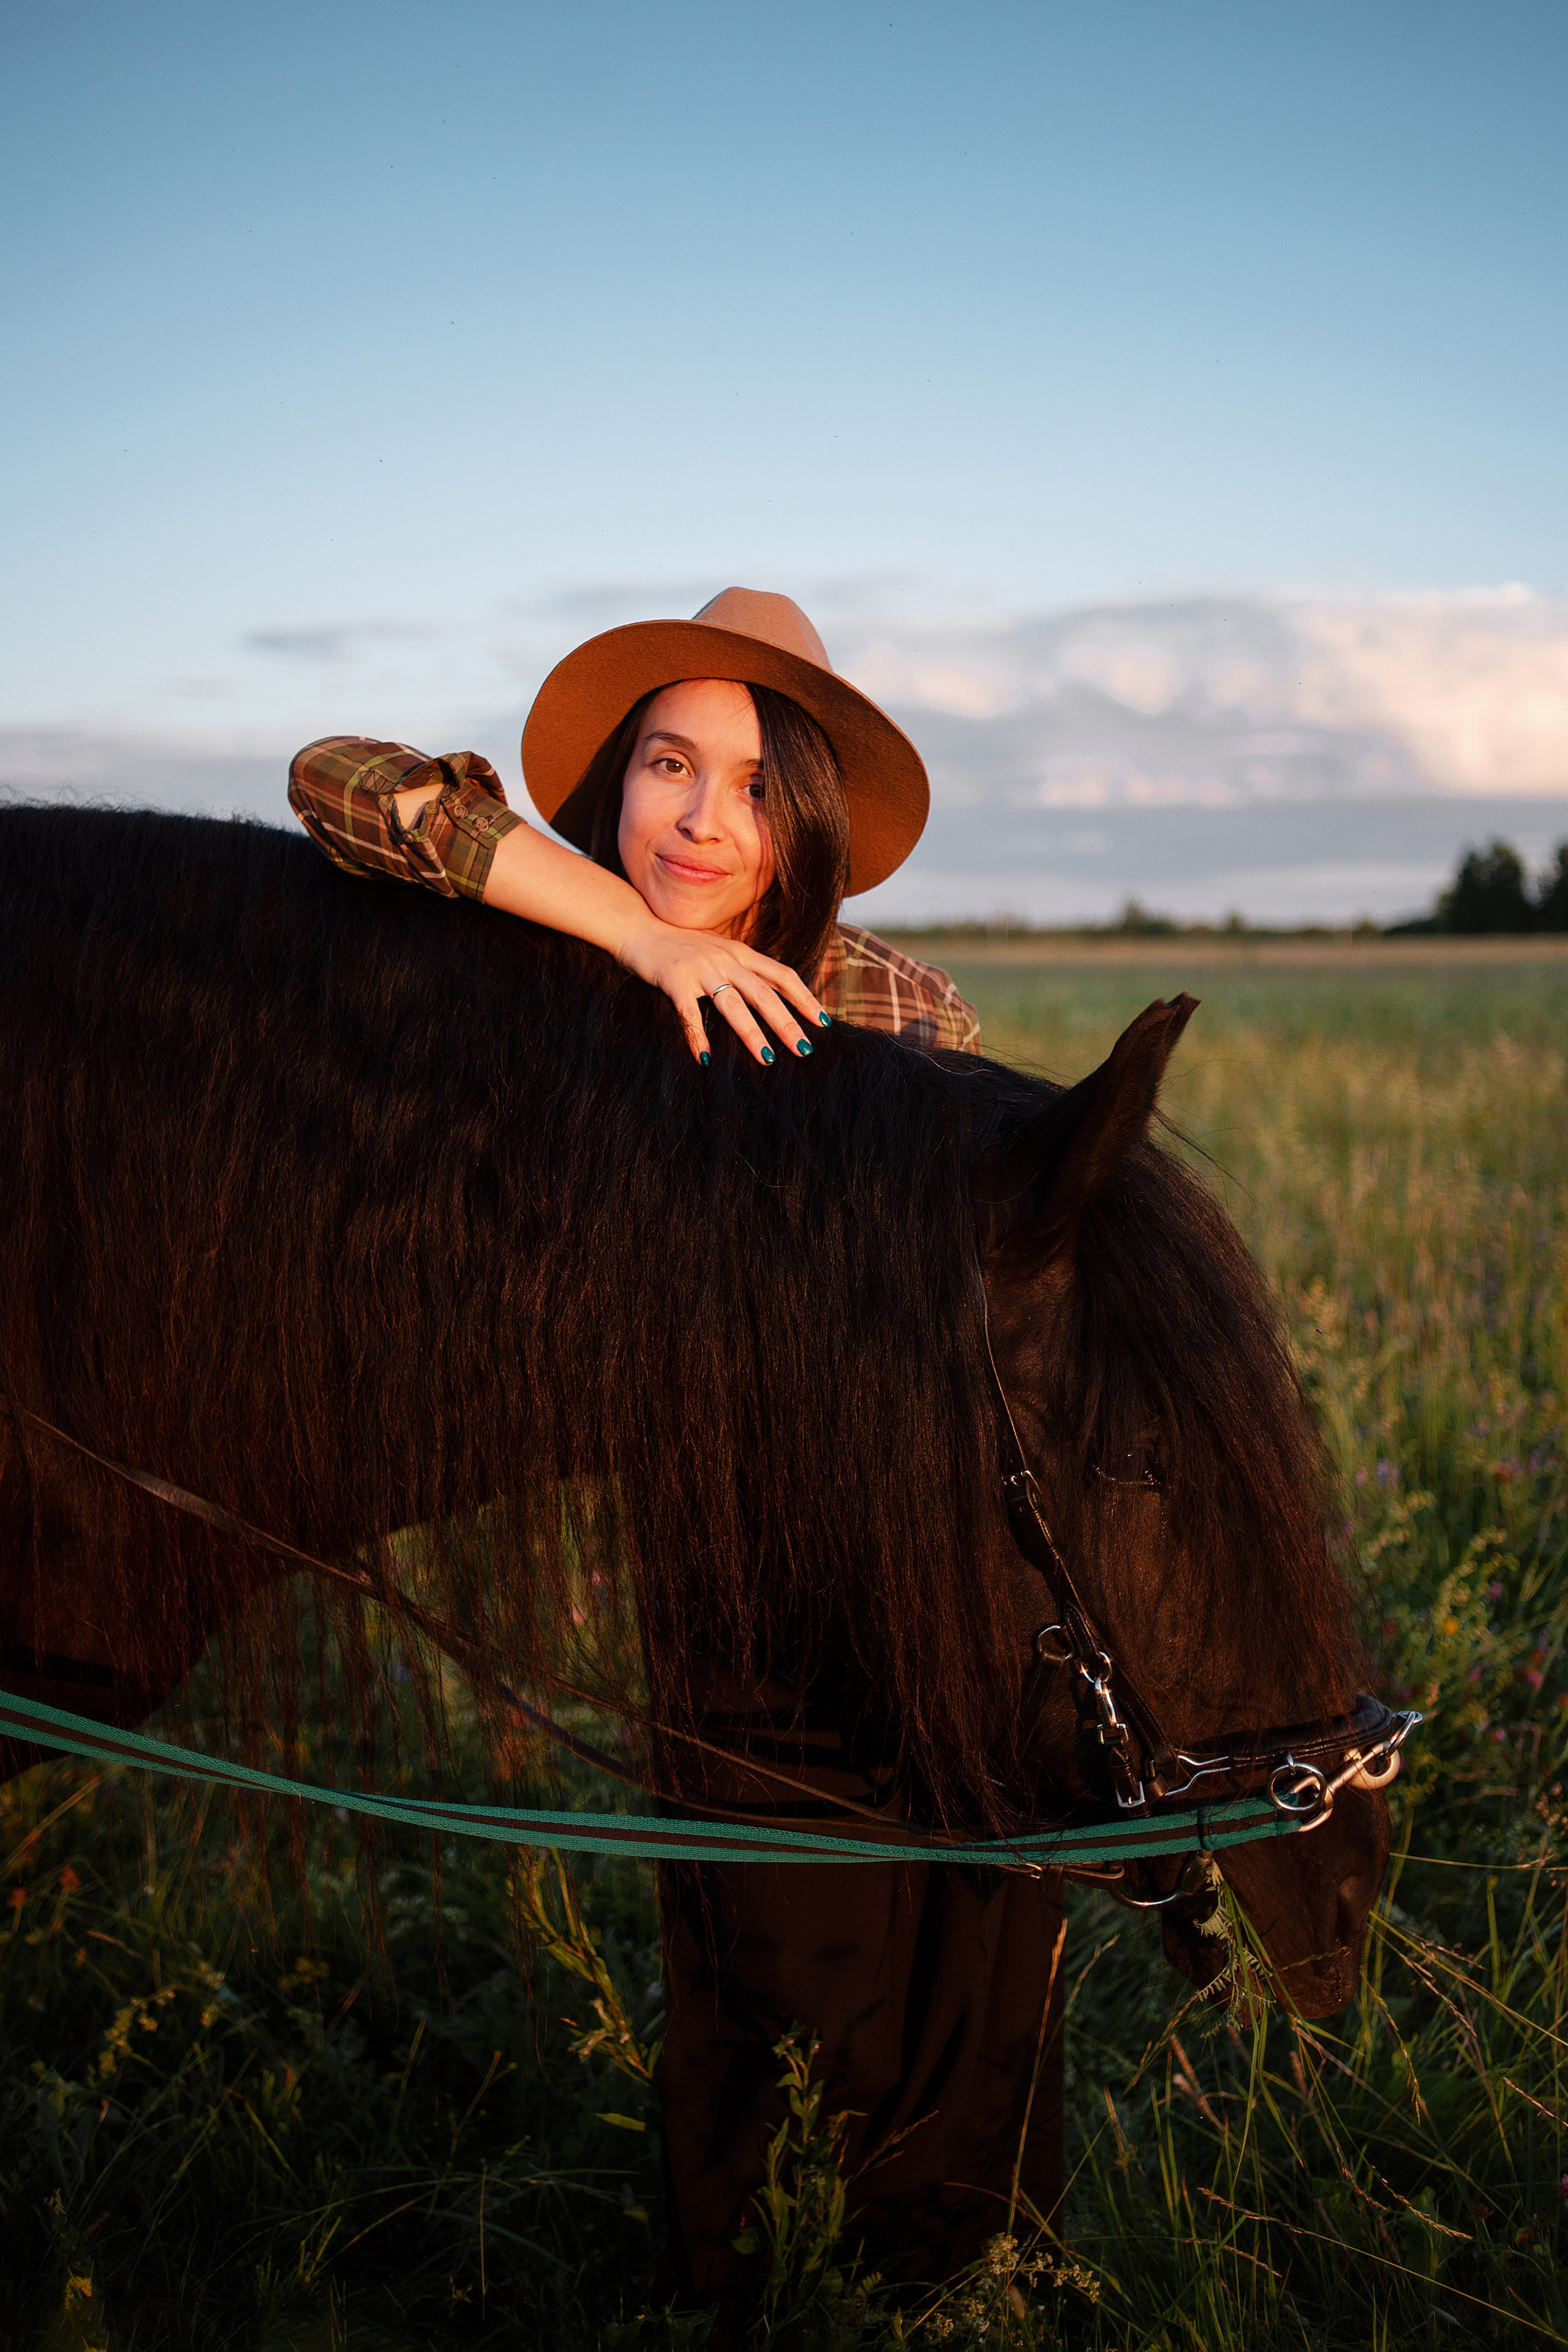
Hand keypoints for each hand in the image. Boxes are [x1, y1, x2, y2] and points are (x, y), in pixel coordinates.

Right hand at [616, 917, 830, 1066]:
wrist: (636, 925)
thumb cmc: (679, 944)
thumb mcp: (718, 949)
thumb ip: (742, 966)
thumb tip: (770, 990)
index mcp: (740, 952)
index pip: (782, 974)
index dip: (804, 997)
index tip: (823, 1020)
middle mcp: (725, 958)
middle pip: (764, 993)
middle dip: (787, 1023)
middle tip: (805, 1049)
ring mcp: (699, 968)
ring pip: (732, 1004)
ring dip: (752, 1033)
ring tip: (767, 1059)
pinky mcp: (673, 979)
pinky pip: (688, 1012)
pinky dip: (696, 1036)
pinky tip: (704, 1059)